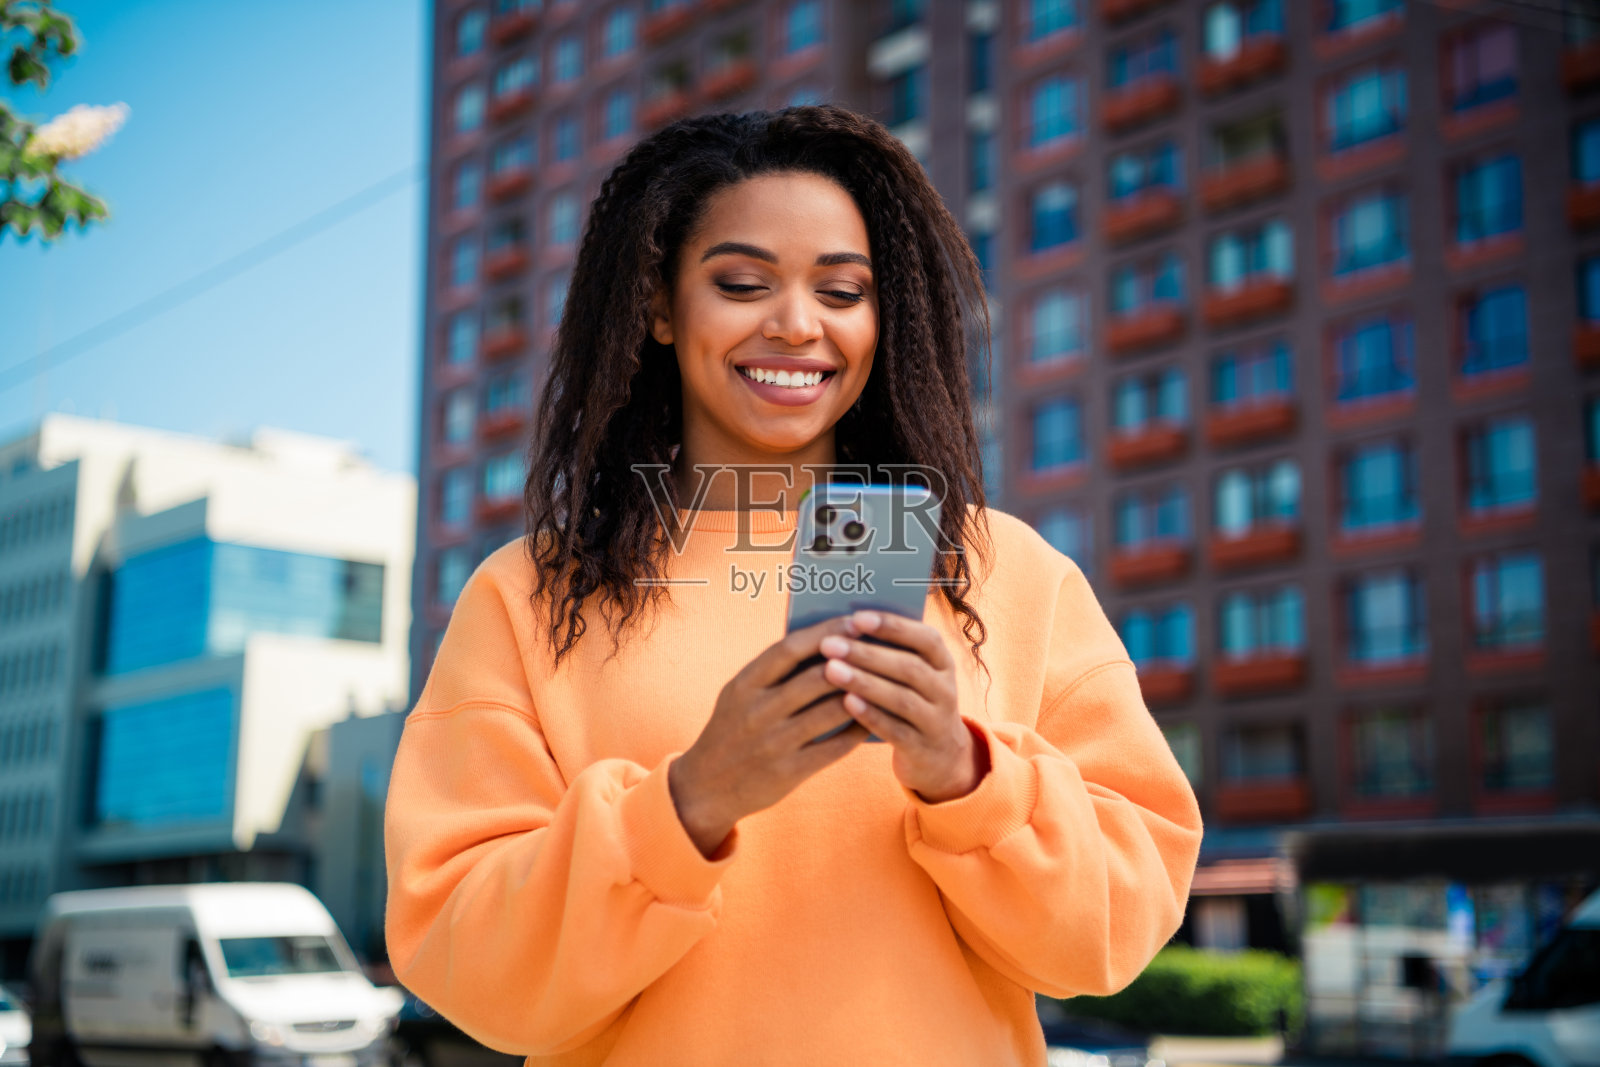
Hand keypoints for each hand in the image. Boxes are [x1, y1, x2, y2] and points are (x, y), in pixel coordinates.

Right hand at [670, 616, 868, 855]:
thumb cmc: (733, 729)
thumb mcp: (739, 695)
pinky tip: (873, 719)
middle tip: (881, 649)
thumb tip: (825, 640)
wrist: (706, 787)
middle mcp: (757, 712)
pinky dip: (857, 730)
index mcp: (744, 685)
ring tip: (885, 682)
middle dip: (853, 662)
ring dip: (861, 695)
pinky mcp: (788, 772)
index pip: (789, 649)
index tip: (855, 621)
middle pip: (816, 678)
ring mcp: (773, 743)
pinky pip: (833, 747)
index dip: (825, 633)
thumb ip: (773, 671)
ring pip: (830, 712)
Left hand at [818, 611, 987, 803]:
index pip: (926, 638)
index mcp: (943, 663)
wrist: (939, 757)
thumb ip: (890, 653)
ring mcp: (937, 722)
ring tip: (831, 670)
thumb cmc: (913, 701)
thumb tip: (844, 626)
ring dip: (865, 683)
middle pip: (909, 668)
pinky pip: (896, 731)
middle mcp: (945, 690)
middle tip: (829, 644)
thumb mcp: (914, 676)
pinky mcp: (922, 749)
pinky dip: (870, 715)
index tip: (856, 617)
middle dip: (867, 654)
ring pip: (902, 699)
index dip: (893, 626)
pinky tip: (846, 702)